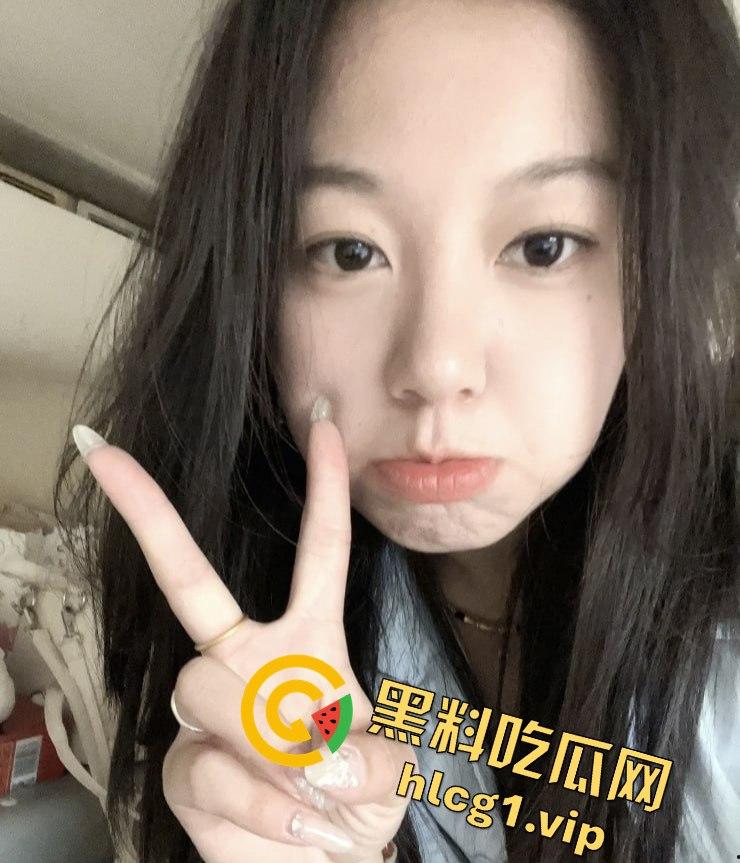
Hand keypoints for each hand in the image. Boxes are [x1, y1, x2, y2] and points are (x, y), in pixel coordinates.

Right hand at [76, 414, 414, 862]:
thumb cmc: (355, 805)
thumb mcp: (389, 776)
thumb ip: (371, 759)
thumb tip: (319, 752)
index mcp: (308, 639)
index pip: (319, 551)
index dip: (324, 488)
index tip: (322, 422)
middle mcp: (247, 659)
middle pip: (191, 583)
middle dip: (151, 517)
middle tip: (115, 468)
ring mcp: (208, 709)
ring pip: (205, 688)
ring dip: (271, 752)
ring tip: (312, 794)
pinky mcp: (182, 765)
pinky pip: (207, 767)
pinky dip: (261, 807)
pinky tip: (289, 823)